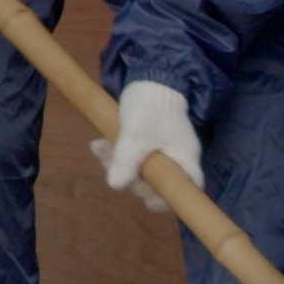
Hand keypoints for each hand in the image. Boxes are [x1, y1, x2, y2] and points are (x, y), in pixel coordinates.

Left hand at [95, 80, 201, 211]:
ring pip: (136, 174)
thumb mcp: (137, 133)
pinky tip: (97, 144)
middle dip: (128, 177)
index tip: (146, 198)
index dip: (167, 201)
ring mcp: (158, 158)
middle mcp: (174, 163)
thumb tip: (115, 186)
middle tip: (109, 158)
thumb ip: (128, 159)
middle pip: (154, 186)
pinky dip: (112, 156)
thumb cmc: (151, 107)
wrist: (147, 83)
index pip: (185, 191)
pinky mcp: (143, 151)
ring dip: (114, 164)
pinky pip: (127, 162)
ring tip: (99, 146)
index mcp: (185, 161)